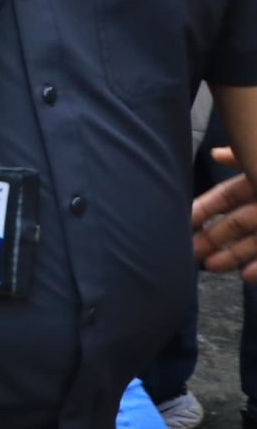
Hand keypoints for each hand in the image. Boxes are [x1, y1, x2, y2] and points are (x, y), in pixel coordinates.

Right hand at [192, 150, 256, 280]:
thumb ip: (240, 157)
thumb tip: (216, 153)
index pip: (225, 197)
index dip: (203, 209)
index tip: (180, 222)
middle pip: (235, 223)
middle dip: (211, 237)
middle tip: (188, 251)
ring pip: (252, 242)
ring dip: (231, 255)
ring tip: (209, 266)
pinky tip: (244, 275)